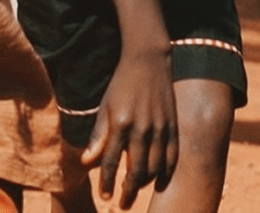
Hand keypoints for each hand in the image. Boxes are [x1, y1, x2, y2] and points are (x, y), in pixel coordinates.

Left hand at [82, 48, 176, 208]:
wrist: (148, 61)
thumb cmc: (121, 85)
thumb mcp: (105, 108)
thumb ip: (98, 136)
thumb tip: (86, 162)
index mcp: (120, 124)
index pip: (111, 162)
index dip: (107, 182)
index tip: (105, 196)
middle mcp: (142, 129)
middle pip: (136, 171)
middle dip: (129, 192)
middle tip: (123, 203)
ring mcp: (161, 128)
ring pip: (155, 168)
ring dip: (145, 184)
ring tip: (136, 189)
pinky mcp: (173, 126)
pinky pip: (172, 158)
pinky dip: (165, 173)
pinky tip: (158, 180)